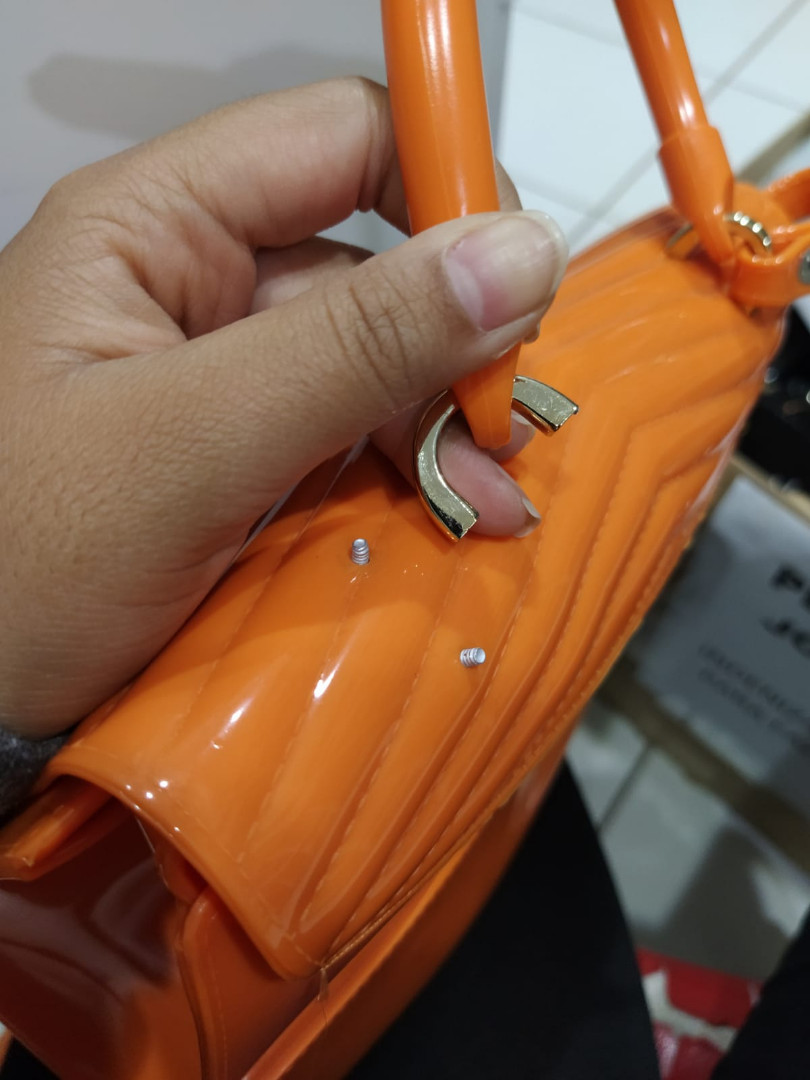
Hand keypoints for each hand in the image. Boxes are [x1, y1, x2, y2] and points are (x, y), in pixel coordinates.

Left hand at [0, 78, 565, 737]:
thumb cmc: (21, 570)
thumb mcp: (190, 448)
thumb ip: (352, 347)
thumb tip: (518, 256)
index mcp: (153, 227)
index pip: (339, 139)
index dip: (441, 190)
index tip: (518, 288)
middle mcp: (194, 284)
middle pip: (375, 265)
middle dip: (455, 346)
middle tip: (504, 431)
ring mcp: (223, 375)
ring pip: (379, 361)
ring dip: (444, 425)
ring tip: (489, 500)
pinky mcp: (246, 452)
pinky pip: (356, 435)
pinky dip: (411, 473)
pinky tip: (450, 514)